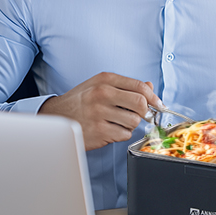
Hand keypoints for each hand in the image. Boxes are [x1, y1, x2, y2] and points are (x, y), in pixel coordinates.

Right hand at [40, 72, 161, 149]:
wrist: (56, 116)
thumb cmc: (80, 101)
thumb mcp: (100, 86)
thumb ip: (125, 86)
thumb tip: (150, 87)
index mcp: (104, 79)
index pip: (139, 86)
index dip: (153, 97)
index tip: (158, 104)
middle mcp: (102, 94)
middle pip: (140, 103)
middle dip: (145, 112)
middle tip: (140, 115)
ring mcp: (99, 113)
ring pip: (134, 121)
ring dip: (130, 124)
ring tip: (116, 122)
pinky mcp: (99, 130)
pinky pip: (124, 135)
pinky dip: (121, 134)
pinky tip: (109, 130)